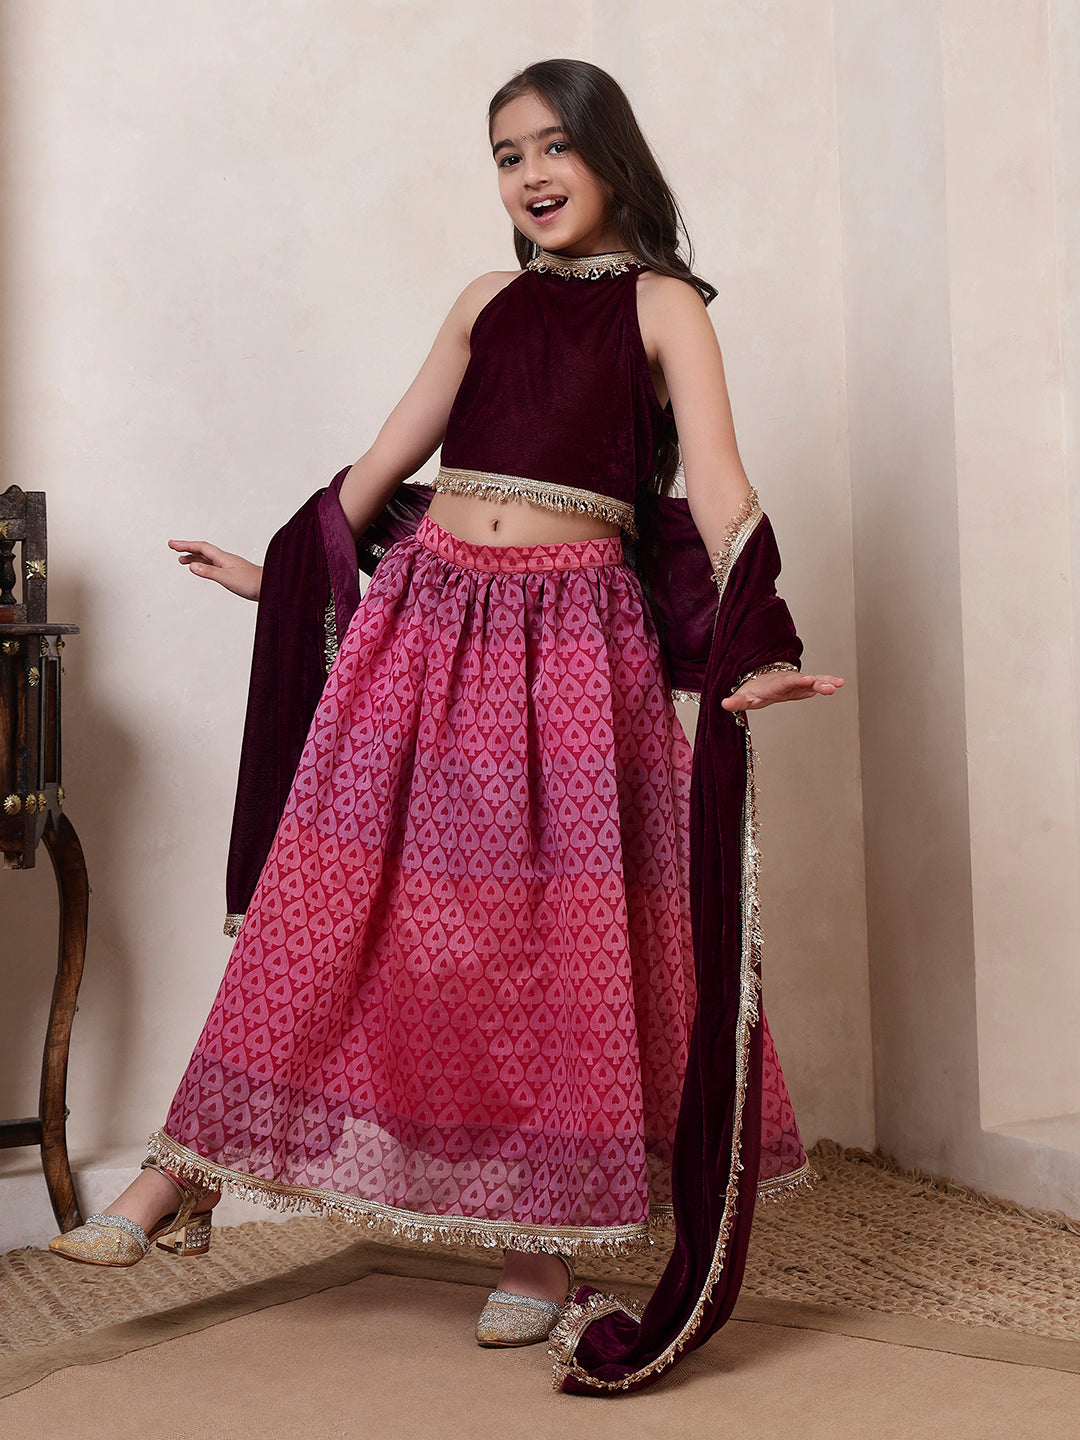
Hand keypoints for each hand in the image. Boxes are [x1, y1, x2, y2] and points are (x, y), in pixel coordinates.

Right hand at [168, 539, 262, 601]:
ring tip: (180, 559)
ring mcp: (229, 565)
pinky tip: (200, 569)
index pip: (201, 548)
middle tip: (172, 546)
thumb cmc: (252, 583)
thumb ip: (209, 572)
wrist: (270, 587)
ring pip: (207, 558)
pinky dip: (203, 565)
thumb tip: (191, 565)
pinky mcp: (232, 573)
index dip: (186, 545)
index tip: (172, 544)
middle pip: (202, 550)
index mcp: (223, 558)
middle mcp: (225, 559)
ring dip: (193, 557)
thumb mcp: (227, 578)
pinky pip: (213, 565)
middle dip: (186, 548)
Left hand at [721, 670, 843, 711]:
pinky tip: (838, 685)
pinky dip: (826, 684)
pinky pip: (815, 685)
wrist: (758, 679)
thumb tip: (724, 704)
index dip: (797, 680)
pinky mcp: (801, 687)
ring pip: (812, 681)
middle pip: (803, 681)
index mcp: (774, 684)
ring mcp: (796, 683)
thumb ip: (735, 701)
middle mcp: (787, 681)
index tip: (809, 679)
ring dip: (825, 682)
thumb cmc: (751, 689)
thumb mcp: (742, 697)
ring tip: (840, 683)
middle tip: (831, 686)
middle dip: (817, 683)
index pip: (786, 682)